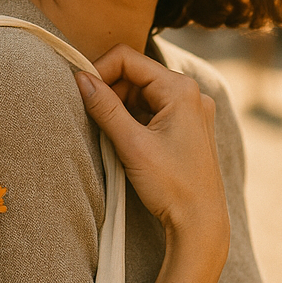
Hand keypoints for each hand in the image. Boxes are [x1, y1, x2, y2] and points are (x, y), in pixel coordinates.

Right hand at [75, 44, 226, 235]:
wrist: (200, 223)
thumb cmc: (171, 186)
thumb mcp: (132, 144)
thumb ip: (105, 107)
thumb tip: (80, 78)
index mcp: (181, 89)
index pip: (128, 59)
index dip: (100, 70)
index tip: (81, 93)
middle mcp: (191, 93)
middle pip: (135, 74)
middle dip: (110, 91)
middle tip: (94, 118)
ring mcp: (192, 110)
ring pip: (142, 93)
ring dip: (120, 107)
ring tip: (111, 135)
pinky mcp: (188, 127)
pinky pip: (153, 110)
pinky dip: (134, 119)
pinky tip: (126, 142)